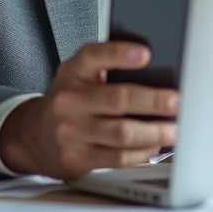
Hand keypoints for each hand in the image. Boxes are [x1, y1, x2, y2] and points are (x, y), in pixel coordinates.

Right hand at [0, 41, 178, 178]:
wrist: (35, 136)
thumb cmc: (70, 100)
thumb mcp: (80, 76)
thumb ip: (108, 69)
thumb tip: (157, 74)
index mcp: (72, 72)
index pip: (95, 56)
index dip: (120, 53)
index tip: (146, 53)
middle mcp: (69, 100)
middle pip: (118, 99)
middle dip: (153, 101)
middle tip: (177, 101)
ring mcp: (71, 131)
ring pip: (122, 133)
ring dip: (154, 132)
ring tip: (173, 129)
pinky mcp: (78, 158)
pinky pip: (118, 157)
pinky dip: (142, 152)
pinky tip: (153, 145)